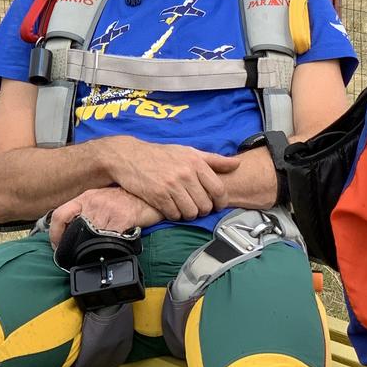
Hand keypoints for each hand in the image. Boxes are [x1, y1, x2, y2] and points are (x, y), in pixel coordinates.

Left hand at [49, 186, 162, 246]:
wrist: (153, 192)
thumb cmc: (132, 197)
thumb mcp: (106, 200)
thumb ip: (93, 212)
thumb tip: (81, 231)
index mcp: (87, 197)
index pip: (60, 214)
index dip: (55, 233)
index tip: (57, 244)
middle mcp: (94, 201)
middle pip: (73, 228)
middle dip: (70, 245)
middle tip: (71, 255)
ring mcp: (108, 209)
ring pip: (90, 235)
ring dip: (89, 248)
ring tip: (92, 255)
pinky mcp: (122, 217)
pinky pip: (109, 238)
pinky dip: (107, 248)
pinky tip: (109, 250)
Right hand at [105, 138, 239, 221]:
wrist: (129, 156)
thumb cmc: (162, 155)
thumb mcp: (189, 151)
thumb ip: (214, 160)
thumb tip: (238, 163)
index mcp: (196, 162)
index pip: (219, 190)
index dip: (221, 202)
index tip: (217, 204)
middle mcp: (186, 173)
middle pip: (205, 204)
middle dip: (203, 209)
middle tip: (198, 207)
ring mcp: (171, 185)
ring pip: (191, 212)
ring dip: (190, 214)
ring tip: (185, 208)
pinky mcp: (158, 196)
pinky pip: (175, 215)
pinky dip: (175, 215)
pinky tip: (172, 208)